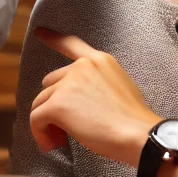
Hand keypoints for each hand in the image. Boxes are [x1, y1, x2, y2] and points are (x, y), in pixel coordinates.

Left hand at [30, 28, 160, 166]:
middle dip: (55, 104)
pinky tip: (52, 144)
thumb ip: (99, 83)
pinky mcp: (57, 105)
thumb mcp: (122, 87)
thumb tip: (79, 99)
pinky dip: (40, 133)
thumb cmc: (136, 122)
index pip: (71, 44)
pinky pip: (36, 118)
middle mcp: (81, 67)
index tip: (39, 32)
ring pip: (42, 102)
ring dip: (48, 122)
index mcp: (99, 61)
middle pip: (51, 84)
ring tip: (60, 139)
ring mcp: (68, 84)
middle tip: (65, 127)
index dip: (53, 38)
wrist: (141, 136)